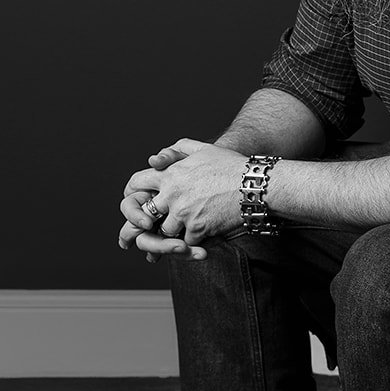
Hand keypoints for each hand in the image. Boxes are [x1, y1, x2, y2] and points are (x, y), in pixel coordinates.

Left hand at [119, 139, 245, 261]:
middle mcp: (172, 194)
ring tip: (189, 226)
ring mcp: (183, 213)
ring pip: (165, 230)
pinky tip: (205, 233)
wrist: (256, 185)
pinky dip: (194, 240)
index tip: (139, 201)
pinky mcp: (197, 229)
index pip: (136, 183)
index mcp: (170, 174)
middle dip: (153, 218)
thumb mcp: (205, 149)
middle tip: (159, 222)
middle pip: (147, 213)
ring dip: (175, 230)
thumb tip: (158, 158)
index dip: (133, 193)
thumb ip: (179, 149)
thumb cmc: (233, 165)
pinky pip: (186, 241)